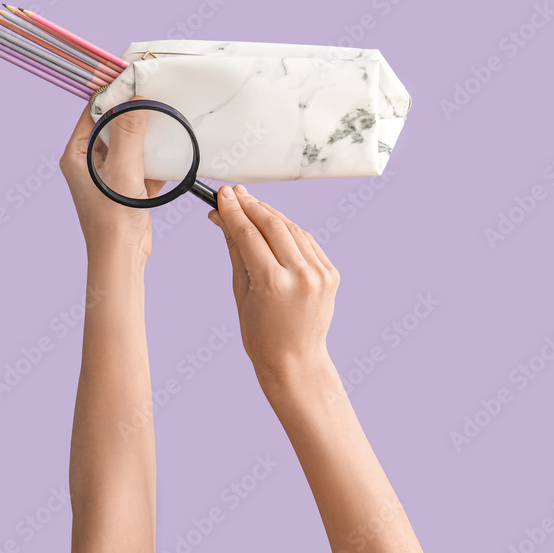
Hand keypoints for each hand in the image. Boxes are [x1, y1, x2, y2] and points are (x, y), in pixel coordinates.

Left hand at [60, 97, 165, 258]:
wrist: (122, 255)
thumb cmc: (112, 217)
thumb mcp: (123, 169)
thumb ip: (130, 134)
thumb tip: (137, 101)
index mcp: (77, 154)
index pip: (93, 112)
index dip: (113, 95)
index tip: (134, 80)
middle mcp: (90, 161)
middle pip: (114, 125)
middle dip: (135, 112)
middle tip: (156, 96)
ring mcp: (110, 174)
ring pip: (131, 143)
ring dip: (148, 134)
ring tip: (167, 118)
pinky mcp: (129, 185)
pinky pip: (144, 162)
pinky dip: (158, 156)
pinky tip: (174, 149)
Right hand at [207, 185, 339, 387]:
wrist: (295, 360)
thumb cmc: (261, 333)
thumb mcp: (241, 292)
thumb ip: (236, 250)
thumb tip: (224, 218)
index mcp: (274, 284)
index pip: (249, 235)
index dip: (234, 211)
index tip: (222, 196)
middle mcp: (301, 275)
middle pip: (273, 225)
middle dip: (251, 206)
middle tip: (234, 194)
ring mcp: (320, 274)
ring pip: (292, 229)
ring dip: (270, 214)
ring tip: (250, 204)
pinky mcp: (331, 273)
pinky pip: (307, 242)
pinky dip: (290, 230)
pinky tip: (274, 223)